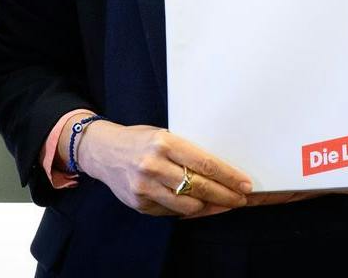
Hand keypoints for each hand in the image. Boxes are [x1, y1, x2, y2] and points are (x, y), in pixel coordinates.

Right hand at [76, 121, 252, 217]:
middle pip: (200, 187)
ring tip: (222, 204)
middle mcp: (154, 165)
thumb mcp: (164, 135)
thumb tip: (220, 172)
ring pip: (188, 206)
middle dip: (225, 195)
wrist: (103, 151)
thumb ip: (187, 152)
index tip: (245, 184)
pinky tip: (197, 206)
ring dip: (210, 207)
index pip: (206, 164)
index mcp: (165, 142)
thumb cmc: (140, 140)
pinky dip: (187, 211)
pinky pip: (171, 212)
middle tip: (240, 199)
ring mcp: (145, 187)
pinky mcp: (139, 203)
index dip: (229, 177)